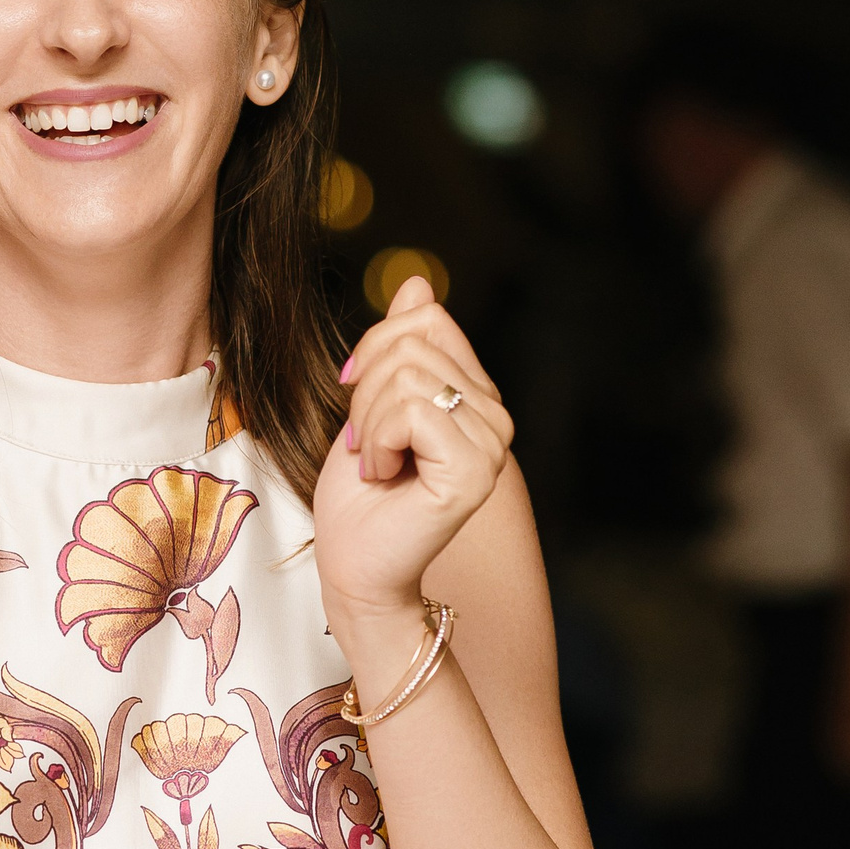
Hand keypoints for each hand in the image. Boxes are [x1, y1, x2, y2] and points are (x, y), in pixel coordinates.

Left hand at [313, 276, 513, 638]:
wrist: (353, 565)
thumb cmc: (358, 495)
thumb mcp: (371, 402)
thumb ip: (399, 346)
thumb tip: (418, 283)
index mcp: (477, 396)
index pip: (427, 320)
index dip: (376, 349)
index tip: (359, 401)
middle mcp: (496, 417)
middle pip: (413, 345)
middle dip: (366, 392)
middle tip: (367, 446)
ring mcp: (492, 446)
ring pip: (409, 377)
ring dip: (368, 423)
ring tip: (377, 465)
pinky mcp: (473, 472)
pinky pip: (410, 412)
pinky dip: (377, 443)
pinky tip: (384, 478)